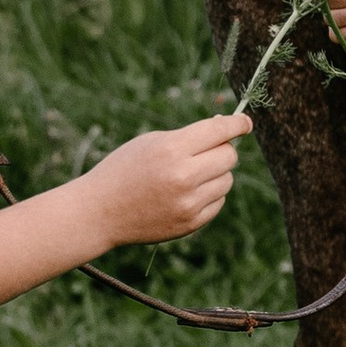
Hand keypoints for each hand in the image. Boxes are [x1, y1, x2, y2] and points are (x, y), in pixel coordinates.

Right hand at [86, 110, 251, 247]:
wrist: (100, 212)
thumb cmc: (125, 169)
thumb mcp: (152, 142)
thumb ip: (189, 137)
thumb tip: (227, 132)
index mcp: (172, 149)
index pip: (220, 130)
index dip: (237, 124)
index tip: (245, 123)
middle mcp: (184, 176)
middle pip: (229, 156)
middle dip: (222, 150)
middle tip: (205, 151)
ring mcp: (189, 203)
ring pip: (227, 180)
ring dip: (215, 174)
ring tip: (187, 176)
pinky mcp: (190, 223)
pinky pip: (218, 202)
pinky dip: (208, 195)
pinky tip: (184, 194)